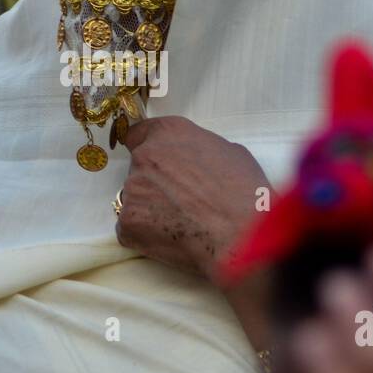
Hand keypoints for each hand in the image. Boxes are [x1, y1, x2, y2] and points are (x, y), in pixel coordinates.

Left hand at [116, 115, 268, 277]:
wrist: (241, 235)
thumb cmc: (244, 192)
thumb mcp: (230, 152)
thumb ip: (199, 149)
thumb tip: (192, 161)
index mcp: (168, 133)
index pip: (138, 135)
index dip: (149, 150)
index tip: (157, 164)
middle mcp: (144, 157)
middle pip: (139, 169)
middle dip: (154, 183)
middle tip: (181, 201)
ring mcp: (132, 191)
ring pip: (136, 200)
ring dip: (151, 209)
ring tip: (182, 224)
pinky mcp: (128, 223)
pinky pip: (132, 228)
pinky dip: (147, 235)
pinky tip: (173, 240)